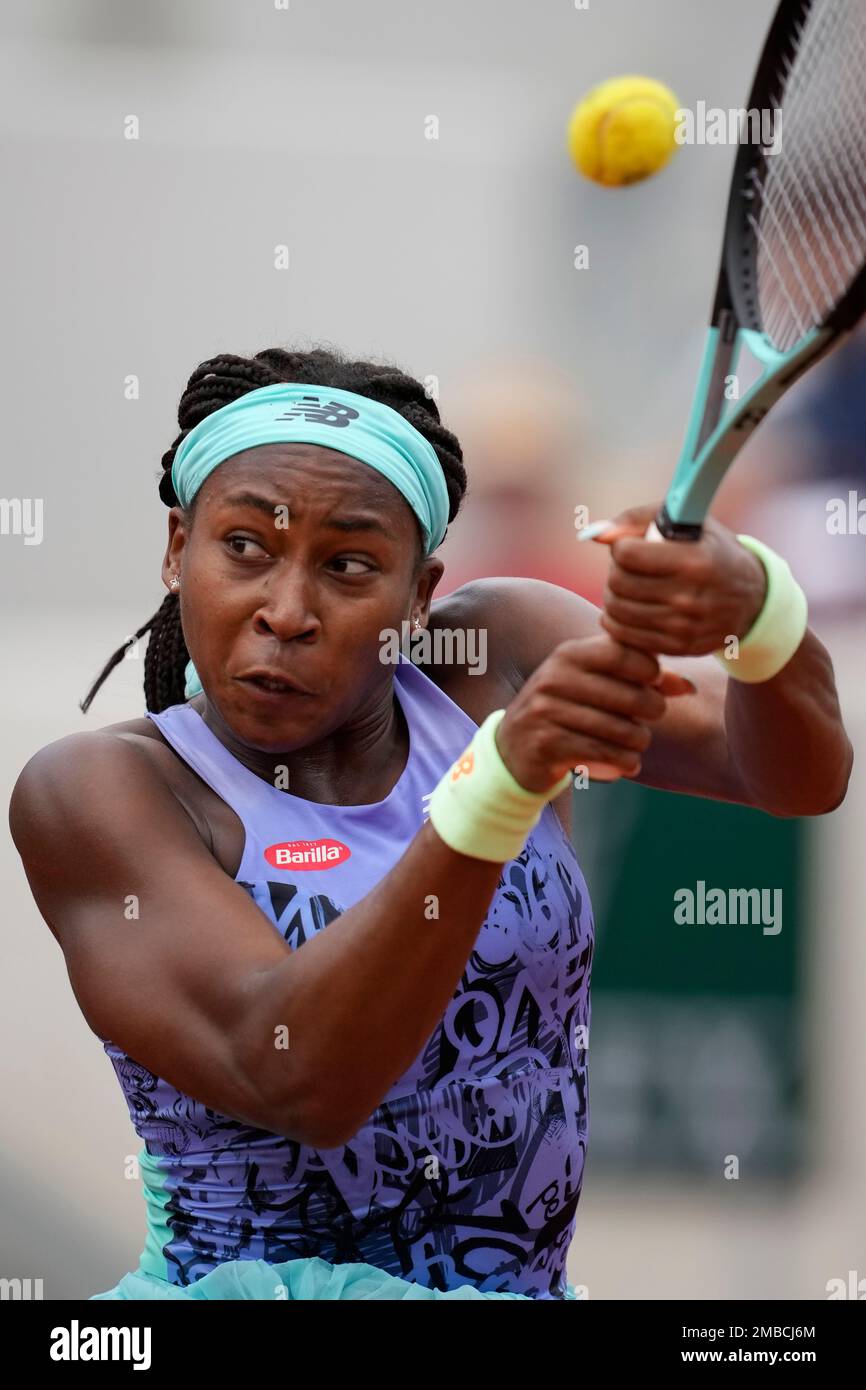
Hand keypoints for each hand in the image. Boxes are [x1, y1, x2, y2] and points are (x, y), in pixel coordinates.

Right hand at [495, 633, 694, 792]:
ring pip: (621, 730)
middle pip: (630, 695)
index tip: (653, 685)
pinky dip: (624, 763)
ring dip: (639, 742)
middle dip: (652, 711)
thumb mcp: (593, 685)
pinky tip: (627, 764)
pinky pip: (604, 754)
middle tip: (649, 719)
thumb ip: (638, 677)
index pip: (625, 654)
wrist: (513, 750)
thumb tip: (687, 687)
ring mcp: (547, 711)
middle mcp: (555, 678)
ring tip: (637, 745)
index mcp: (569, 654)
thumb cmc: (566, 711)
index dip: (651, 671)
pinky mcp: (546, 743)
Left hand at [592, 504, 766, 656]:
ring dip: (613, 595)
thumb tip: (593, 533)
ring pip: (616, 611)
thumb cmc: (711, 551)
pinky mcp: (677, 648)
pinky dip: (618, 619)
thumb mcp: (686, 523)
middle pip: (618, 584)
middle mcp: (690, 597)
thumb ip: (636, 520)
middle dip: (615, 571)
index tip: (631, 547)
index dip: (622, 547)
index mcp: (694, 561)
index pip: (627, 555)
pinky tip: (630, 607)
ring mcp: (683, 627)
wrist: (752, 599)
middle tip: (627, 568)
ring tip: (627, 586)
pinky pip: (624, 635)